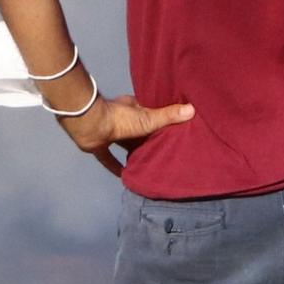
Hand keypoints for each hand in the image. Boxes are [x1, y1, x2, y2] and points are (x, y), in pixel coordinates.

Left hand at [60, 82, 193, 170]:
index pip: (150, 112)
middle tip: (164, 149)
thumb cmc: (121, 118)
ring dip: (133, 152)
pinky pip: (108, 158)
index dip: (160, 118)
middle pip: (138, 130)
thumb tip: (192, 109)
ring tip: (148, 162)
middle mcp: (122, 119)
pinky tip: (123, 175)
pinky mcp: (99, 146)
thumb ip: (168, 116)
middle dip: (148, 138)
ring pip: (124, 143)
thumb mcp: (148, 118)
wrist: (91, 124)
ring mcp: (109, 133)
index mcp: (134, 108)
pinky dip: (115, 166)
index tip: (173, 126)